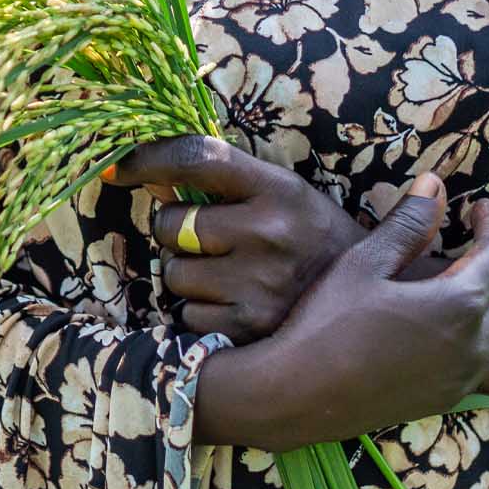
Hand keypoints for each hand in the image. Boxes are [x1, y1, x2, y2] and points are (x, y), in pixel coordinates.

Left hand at [101, 134, 359, 344]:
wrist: (371, 308)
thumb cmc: (314, 243)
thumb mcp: (286, 196)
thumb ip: (228, 183)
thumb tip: (149, 176)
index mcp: (279, 189)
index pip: (198, 158)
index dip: (148, 158)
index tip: (117, 166)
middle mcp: (269, 233)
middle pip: (170, 224)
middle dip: (176, 232)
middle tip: (208, 241)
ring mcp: (259, 284)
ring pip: (174, 273)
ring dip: (188, 276)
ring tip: (230, 277)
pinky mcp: (250, 330)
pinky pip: (188, 315)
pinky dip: (202, 314)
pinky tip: (237, 307)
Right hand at [193, 173, 488, 450]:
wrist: (299, 396)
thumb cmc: (327, 323)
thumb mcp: (365, 263)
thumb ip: (408, 223)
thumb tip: (435, 183)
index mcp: (459, 305)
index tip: (478, 206)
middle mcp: (475, 345)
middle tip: (482, 236)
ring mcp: (464, 377)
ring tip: (475, 273)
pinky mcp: (449, 397)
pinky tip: (457, 317)